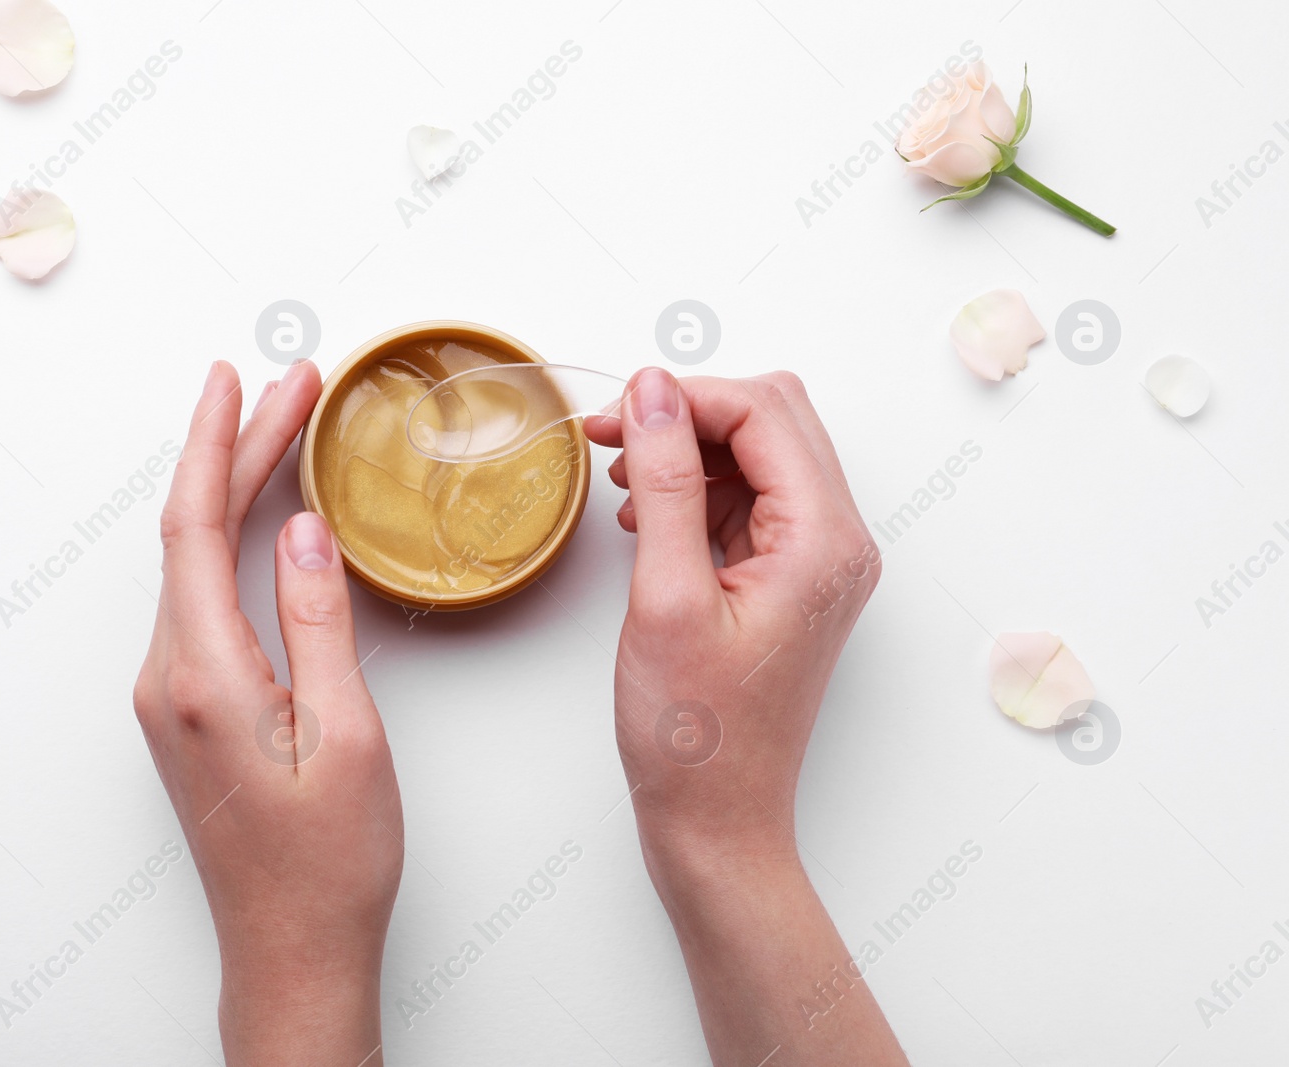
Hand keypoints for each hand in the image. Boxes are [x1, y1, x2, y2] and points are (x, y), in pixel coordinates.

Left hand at [134, 360, 401, 1066]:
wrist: (291, 948)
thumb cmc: (327, 861)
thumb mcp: (346, 734)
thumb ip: (316, 623)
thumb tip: (298, 531)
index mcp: (200, 677)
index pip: (194, 527)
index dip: (216, 441)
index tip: (238, 378)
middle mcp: (165, 678)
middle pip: (191, 533)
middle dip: (237, 450)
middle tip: (291, 387)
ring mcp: (167, 695)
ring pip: (193, 563)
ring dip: (233, 491)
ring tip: (284, 432)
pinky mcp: (184, 708)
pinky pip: (200, 599)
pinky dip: (229, 542)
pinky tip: (260, 519)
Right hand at [585, 367, 905, 1064]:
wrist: (717, 820)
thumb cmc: (695, 734)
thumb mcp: (666, 596)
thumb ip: (665, 482)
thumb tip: (653, 391)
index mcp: (823, 541)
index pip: (764, 412)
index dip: (685, 397)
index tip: (616, 416)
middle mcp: (837, 541)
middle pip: (772, 419)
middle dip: (689, 412)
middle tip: (614, 436)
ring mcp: (819, 561)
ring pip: (760, 454)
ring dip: (690, 449)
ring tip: (622, 479)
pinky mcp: (791, 580)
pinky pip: (751, 500)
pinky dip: (697, 490)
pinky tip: (645, 517)